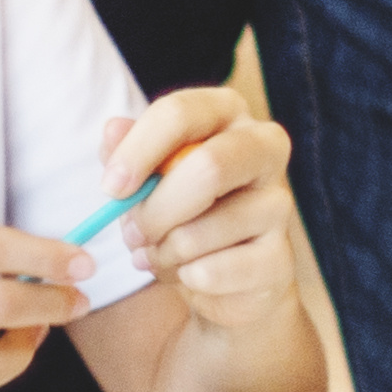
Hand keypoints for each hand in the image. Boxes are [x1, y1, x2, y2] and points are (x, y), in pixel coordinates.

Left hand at [87, 89, 306, 343]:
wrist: (226, 271)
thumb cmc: (180, 206)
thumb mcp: (146, 173)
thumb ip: (125, 150)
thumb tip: (112, 130)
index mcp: (228, 112)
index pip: (180, 114)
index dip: (138, 151)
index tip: (111, 188)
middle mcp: (265, 148)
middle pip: (209, 168)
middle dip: (154, 210)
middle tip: (131, 234)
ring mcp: (279, 204)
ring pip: (199, 232)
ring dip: (163, 253)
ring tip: (160, 255)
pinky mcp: (280, 258)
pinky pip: (211, 273)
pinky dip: (185, 279)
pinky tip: (189, 274)